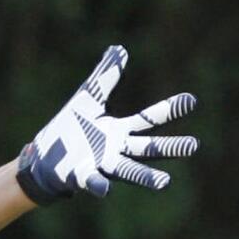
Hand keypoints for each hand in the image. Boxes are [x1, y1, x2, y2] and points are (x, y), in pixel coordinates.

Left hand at [16, 45, 198, 203]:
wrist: (45, 157)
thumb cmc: (71, 129)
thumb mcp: (87, 98)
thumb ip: (104, 77)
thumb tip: (120, 49)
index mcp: (119, 130)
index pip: (149, 119)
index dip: (169, 110)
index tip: (191, 100)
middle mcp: (116, 149)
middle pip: (147, 148)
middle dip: (170, 147)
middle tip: (194, 145)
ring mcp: (101, 164)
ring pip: (128, 170)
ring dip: (146, 176)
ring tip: (165, 182)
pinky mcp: (81, 175)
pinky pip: (92, 181)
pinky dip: (98, 184)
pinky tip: (106, 189)